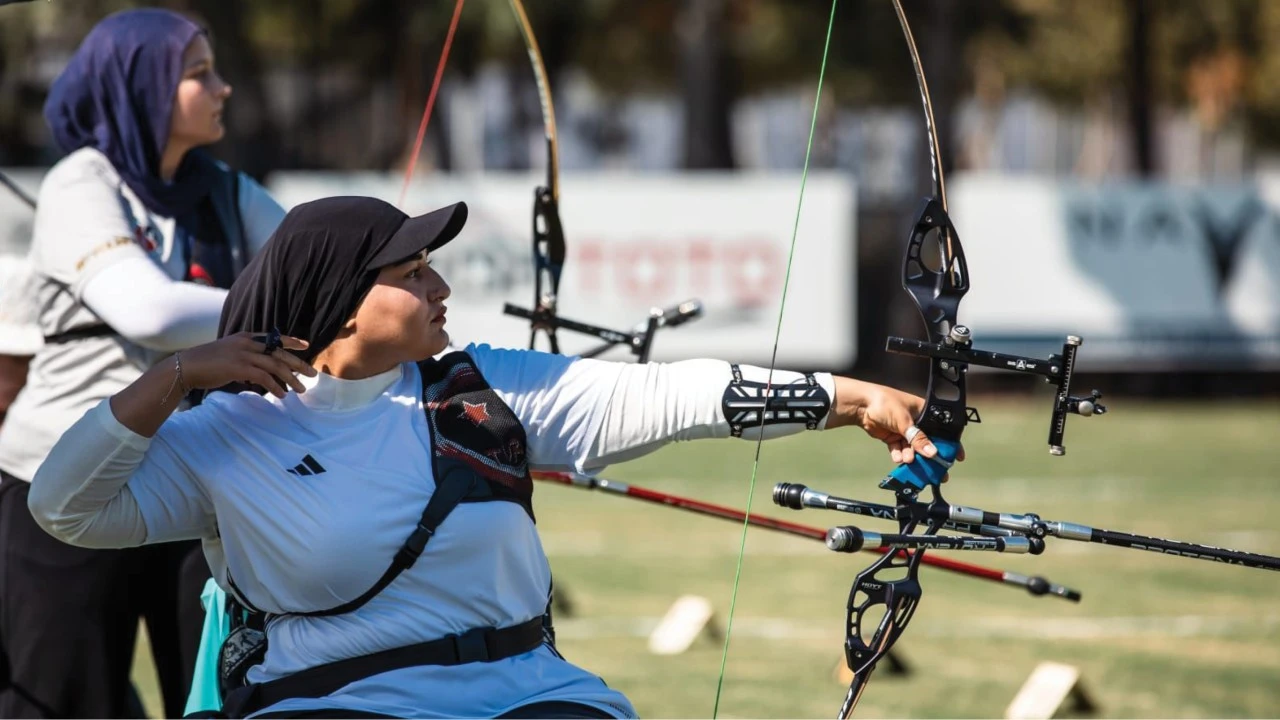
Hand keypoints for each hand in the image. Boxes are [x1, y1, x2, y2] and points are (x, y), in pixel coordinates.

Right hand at [179, 331, 316, 398]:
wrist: (185, 367)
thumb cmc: (206, 364)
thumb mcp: (228, 355)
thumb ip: (245, 361)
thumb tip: (257, 376)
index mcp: (245, 337)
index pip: (273, 337)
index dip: (290, 341)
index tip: (305, 345)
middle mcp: (247, 343)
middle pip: (279, 352)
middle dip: (298, 363)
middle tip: (312, 373)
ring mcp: (243, 354)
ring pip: (275, 365)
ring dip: (290, 379)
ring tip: (301, 389)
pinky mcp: (239, 367)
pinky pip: (264, 377)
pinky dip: (275, 387)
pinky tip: (281, 395)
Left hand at [836, 378, 965, 469]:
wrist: (861, 405)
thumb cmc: (885, 403)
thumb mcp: (905, 421)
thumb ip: (918, 438)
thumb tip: (933, 453)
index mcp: (925, 412)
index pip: (942, 429)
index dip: (950, 443)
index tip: (957, 457)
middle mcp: (917, 422)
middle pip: (928, 442)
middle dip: (930, 456)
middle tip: (936, 472)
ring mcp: (904, 431)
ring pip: (913, 448)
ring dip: (911, 456)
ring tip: (908, 460)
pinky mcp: (893, 437)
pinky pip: (900, 449)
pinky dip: (899, 454)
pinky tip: (897, 457)